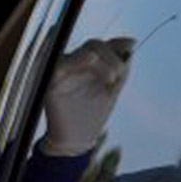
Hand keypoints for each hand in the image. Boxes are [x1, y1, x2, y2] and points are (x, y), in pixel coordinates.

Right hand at [40, 37, 132, 156]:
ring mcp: (60, 71)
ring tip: (111, 79)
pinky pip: (61, 64)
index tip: (127, 58)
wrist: (77, 140)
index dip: (116, 48)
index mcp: (86, 64)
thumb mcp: (112, 89)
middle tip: (119, 75)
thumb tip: (131, 41)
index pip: (102, 46)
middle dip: (111, 58)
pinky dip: (76, 61)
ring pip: (80, 53)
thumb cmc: (92, 115)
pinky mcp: (50, 81)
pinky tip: (90, 63)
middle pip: (93, 46)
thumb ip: (121, 65)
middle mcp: (72, 64)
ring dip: (100, 62)